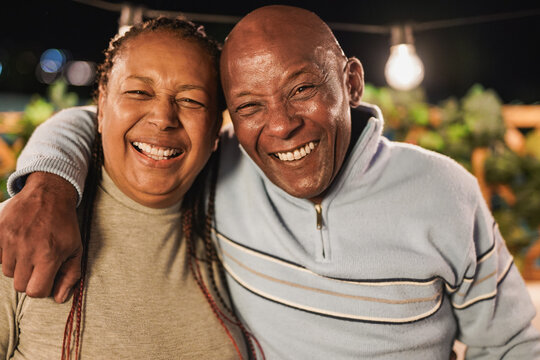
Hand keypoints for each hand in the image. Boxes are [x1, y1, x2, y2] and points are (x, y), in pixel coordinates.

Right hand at [0, 172, 81, 302]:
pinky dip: (6, 254)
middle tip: (38, 264)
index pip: (35, 291)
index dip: (41, 288)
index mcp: (49, 256)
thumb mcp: (76, 249)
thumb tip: (61, 299)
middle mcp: (27, 249)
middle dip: (29, 278)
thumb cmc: (65, 225)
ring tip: (30, 251)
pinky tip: (19, 243)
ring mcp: (10, 240)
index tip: (46, 278)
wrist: (49, 194)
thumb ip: (71, 275)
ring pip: (7, 271)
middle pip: (19, 285)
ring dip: (18, 266)